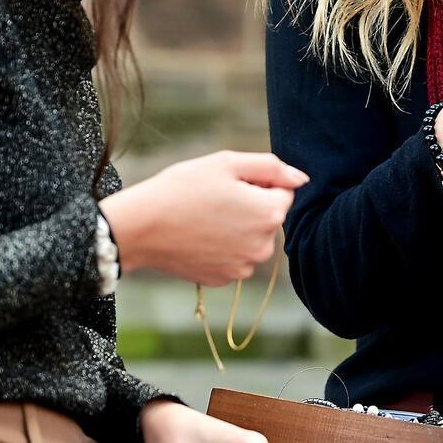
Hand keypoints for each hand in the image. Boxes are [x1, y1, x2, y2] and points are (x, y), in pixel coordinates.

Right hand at [100, 150, 305, 286]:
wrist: (141, 227)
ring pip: (251, 239)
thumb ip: (272, 167)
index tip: (229, 183)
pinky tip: (198, 236)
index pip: (283, 193)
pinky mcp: (224, 279)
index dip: (258, 183)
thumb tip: (301, 179)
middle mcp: (264, 246)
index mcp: (270, 214)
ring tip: (203, 217)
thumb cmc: (183, 188)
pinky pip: (234, 257)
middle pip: (268, 218)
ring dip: (237, 228)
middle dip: (249, 207)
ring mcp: (244, 267)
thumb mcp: (228, 163)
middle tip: (214, 199)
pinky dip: (222, 247)